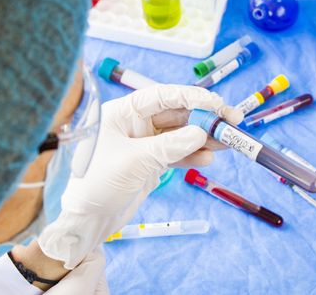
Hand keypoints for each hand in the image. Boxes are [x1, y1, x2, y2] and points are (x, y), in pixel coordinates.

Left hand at [38, 84, 242, 269]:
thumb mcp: (135, 161)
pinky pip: (177, 154)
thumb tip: (201, 132)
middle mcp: (134, 123)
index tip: (217, 104)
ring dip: (203, 137)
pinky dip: (193, 156)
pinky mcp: (150, 163)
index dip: (192, 97)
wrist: (85, 220)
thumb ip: (170, 145)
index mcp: (123, 112)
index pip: (162, 95)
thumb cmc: (97, 183)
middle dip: (203, 118)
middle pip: (176, 114)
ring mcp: (144, 144)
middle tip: (231, 122)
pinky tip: (208, 158)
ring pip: (180, 134)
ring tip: (227, 142)